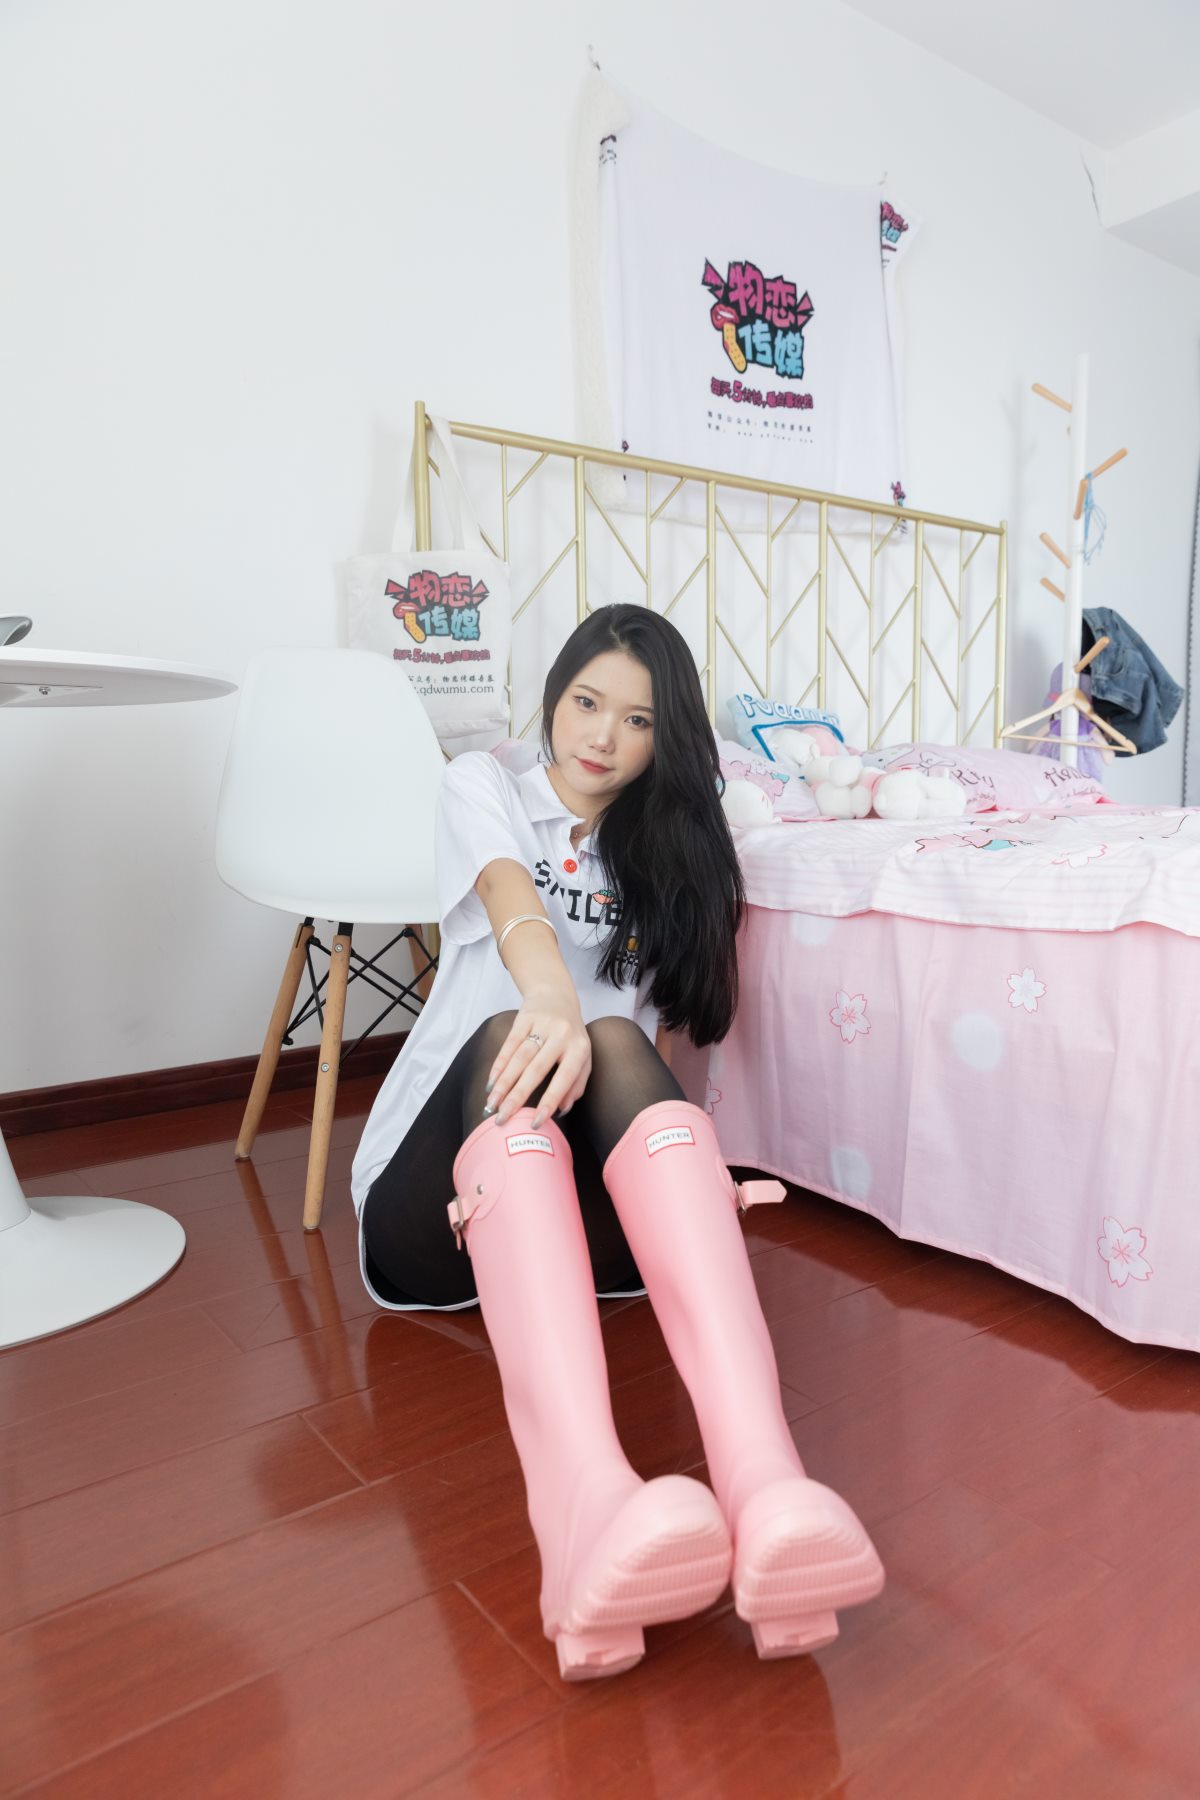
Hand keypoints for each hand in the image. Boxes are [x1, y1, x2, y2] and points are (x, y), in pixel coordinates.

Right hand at [486, 991, 590, 1127]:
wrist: (556, 996)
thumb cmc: (571, 1035)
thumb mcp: (583, 1058)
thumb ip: (577, 1084)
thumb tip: (562, 1110)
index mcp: (580, 1049)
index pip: (564, 1079)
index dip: (549, 1102)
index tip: (535, 1123)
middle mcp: (562, 1035)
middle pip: (536, 1070)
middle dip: (518, 1097)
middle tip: (503, 1118)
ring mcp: (542, 1024)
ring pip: (519, 1058)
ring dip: (503, 1084)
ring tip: (491, 1104)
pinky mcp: (524, 1017)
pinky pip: (509, 1044)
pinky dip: (499, 1064)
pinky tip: (491, 1082)